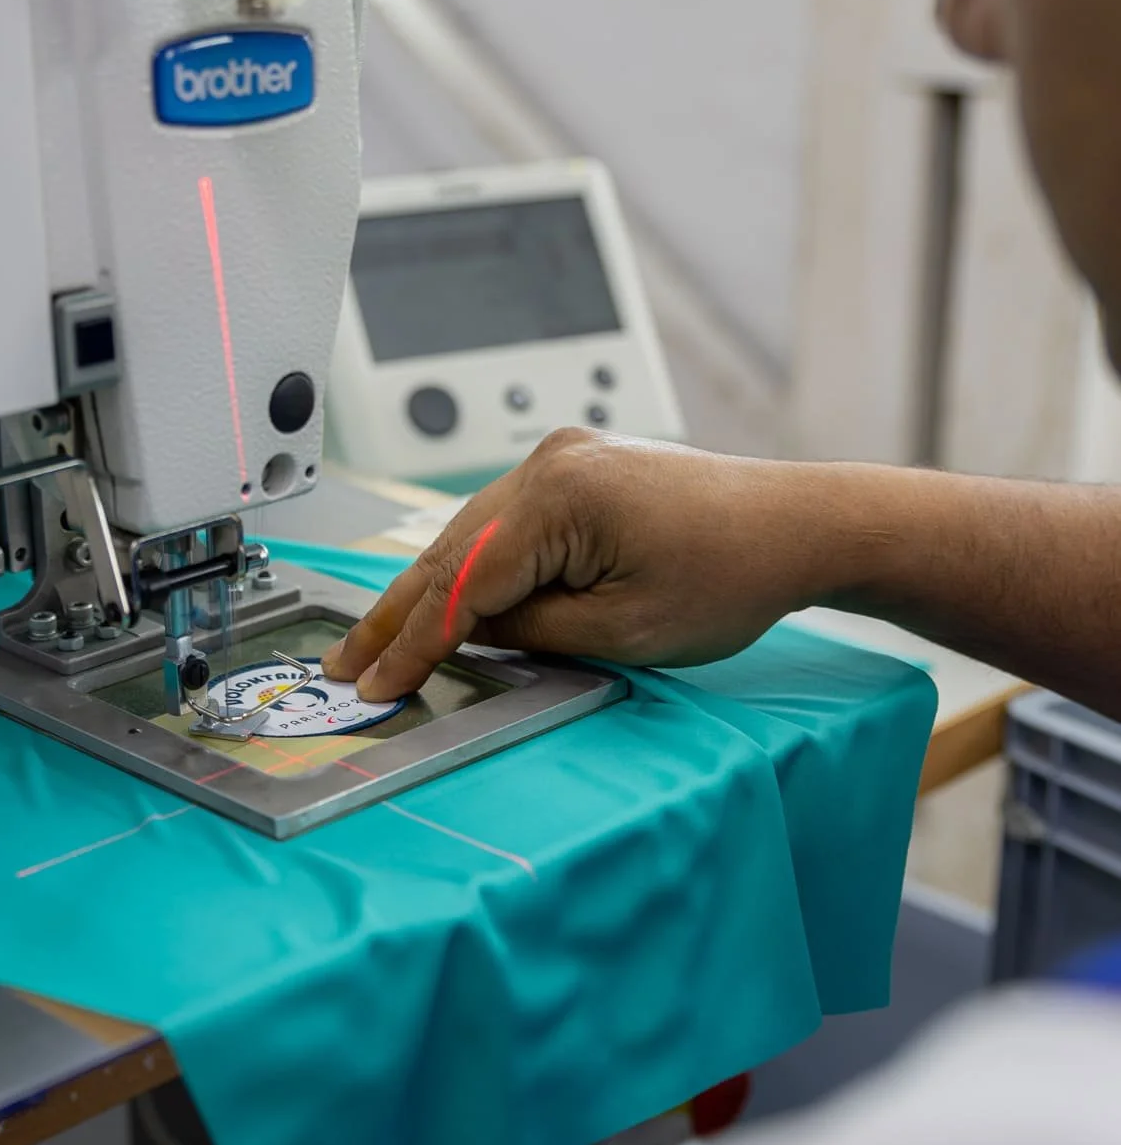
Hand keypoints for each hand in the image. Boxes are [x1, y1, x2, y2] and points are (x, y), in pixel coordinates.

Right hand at [323, 431, 854, 701]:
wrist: (798, 525)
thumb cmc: (732, 575)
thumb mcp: (623, 632)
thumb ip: (535, 633)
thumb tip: (476, 633)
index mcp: (558, 497)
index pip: (461, 583)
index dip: (413, 643)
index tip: (376, 685)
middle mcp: (549, 463)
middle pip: (449, 551)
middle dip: (396, 614)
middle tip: (346, 665)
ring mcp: (561, 459)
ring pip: (469, 535)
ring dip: (426, 590)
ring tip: (377, 642)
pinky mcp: (576, 468)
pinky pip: (502, 522)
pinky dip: (470, 565)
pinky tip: (440, 599)